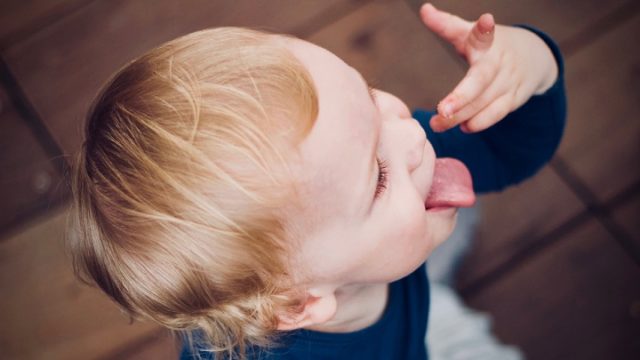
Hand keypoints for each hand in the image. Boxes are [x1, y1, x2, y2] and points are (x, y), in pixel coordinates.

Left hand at [419, 3, 557, 132]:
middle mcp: (499, 62)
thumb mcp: (470, 32)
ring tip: (438, 124)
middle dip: (462, 97)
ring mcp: (508, 82)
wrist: (533, 56)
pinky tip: (463, 128)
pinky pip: (497, 113)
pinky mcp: (514, 99)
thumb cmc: (490, 44)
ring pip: (486, 102)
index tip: (486, 21)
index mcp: (488, 42)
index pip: (485, 34)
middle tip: (441, 111)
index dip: (485, 28)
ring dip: (462, 116)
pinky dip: (480, 122)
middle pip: (482, 80)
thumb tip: (424, 9)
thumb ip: (446, 25)